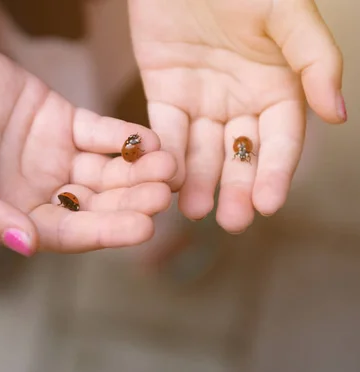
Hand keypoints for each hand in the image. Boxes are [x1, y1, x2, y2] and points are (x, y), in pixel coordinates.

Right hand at [0, 22, 176, 254]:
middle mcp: (36, 191)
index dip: (104, 231)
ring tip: (168, 164)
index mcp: (10, 214)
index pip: (66, 231)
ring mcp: (51, 156)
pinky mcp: (59, 120)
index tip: (144, 227)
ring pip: (103, 170)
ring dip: (135, 169)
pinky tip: (147, 139)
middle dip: (130, 199)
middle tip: (164, 192)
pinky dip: (122, 136)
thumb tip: (25, 246)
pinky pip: (98, 131)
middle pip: (94, 203)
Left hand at [128, 0, 344, 232]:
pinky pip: (165, 129)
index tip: (267, 204)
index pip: (280, 139)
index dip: (275, 171)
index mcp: (278, 85)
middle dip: (236, 187)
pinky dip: (166, 154)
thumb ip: (314, 60)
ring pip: (202, 149)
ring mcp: (202, 98)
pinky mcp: (164, 92)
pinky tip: (166, 180)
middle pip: (240, 153)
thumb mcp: (287, 13)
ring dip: (199, 181)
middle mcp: (241, 99)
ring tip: (193, 211)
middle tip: (230, 221)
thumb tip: (338, 114)